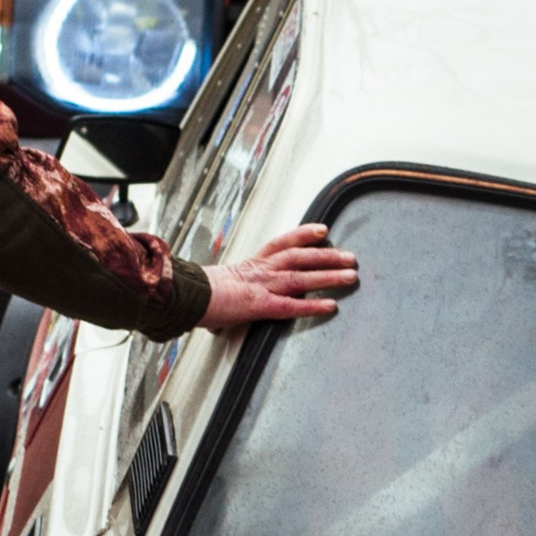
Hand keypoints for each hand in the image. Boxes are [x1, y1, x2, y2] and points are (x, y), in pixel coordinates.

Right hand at [200, 225, 360, 334]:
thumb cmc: (197, 292)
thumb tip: (233, 301)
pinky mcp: (259, 305)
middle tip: (351, 256)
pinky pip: (291, 306)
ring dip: (328, 276)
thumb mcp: (220, 283)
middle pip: (300, 257)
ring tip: (350, 276)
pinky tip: (331, 306)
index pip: (282, 243)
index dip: (304, 235)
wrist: (184, 295)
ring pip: (301, 277)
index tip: (323, 230)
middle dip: (327, 256)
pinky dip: (312, 305)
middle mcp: (260, 270)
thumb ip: (234, 288)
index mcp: (251, 263)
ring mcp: (261, 286)